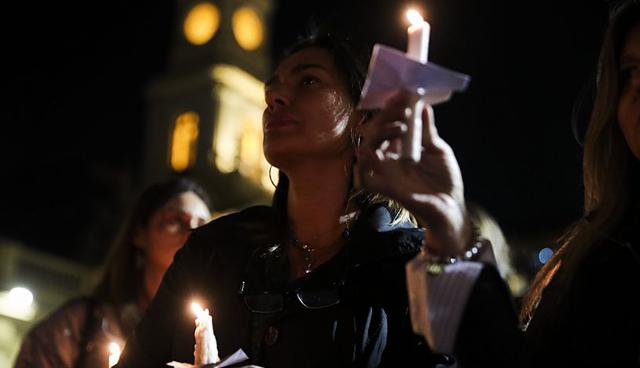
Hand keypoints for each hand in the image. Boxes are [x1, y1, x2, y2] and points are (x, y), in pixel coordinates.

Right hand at [356, 91, 469, 256]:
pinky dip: (365, 165)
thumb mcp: (437, 149)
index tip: (401, 95)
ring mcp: (386, 174)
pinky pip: (365, 179)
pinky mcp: (386, 190)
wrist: (451, 208)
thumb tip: (423, 104)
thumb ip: (427, 130)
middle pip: (374, 134)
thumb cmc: (444, 181)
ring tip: (401, 126)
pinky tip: (375, 153)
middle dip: (385, 117)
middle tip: (401, 106)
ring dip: (379, 134)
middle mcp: (389, 159)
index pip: (387, 125)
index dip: (391, 110)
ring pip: (366, 151)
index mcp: (399, 149)